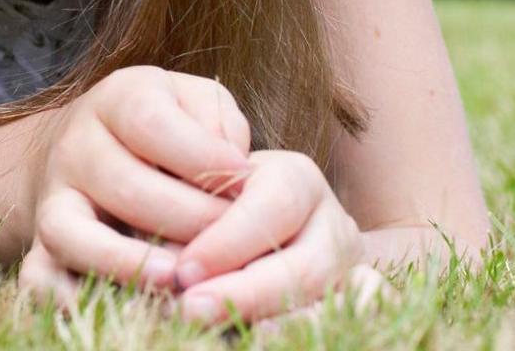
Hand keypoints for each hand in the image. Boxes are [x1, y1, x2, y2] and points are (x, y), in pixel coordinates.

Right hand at [19, 67, 251, 298]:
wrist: (89, 145)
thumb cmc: (168, 127)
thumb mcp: (195, 103)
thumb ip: (220, 125)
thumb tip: (233, 174)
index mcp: (117, 100)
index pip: (150, 123)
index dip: (202, 155)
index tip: (247, 180)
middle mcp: (75, 146)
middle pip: (124, 186)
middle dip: (187, 218)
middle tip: (231, 240)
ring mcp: (52, 198)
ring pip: (71, 233)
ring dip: (127, 261)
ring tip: (176, 278)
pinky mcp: (41, 245)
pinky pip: (41, 278)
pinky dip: (75, 298)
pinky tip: (129, 307)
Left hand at [172, 149, 382, 325]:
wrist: (254, 223)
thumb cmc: (212, 203)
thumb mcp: (199, 191)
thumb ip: (185, 215)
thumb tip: (163, 264)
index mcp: (297, 179)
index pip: (274, 206)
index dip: (229, 242)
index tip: (184, 271)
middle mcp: (333, 223)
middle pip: (307, 264)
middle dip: (246, 292)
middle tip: (191, 309)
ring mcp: (349, 269)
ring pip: (332, 300)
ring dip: (275, 318)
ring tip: (230, 329)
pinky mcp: (351, 304)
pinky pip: (348, 318)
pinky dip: (307, 329)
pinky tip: (261, 336)